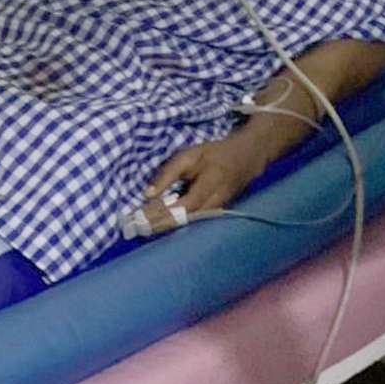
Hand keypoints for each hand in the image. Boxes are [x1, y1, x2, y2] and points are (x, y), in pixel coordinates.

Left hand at [144, 134, 267, 221]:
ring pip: (190, 223)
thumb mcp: (189, 155)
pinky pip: (193, 222)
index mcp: (211, 182)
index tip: (142, 217)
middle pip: (186, 219)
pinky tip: (159, 226)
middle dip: (161, 225)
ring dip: (167, 227)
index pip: (185, 205)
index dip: (164, 213)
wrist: (246, 157)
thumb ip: (168, 174)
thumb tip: (147, 194)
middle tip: (138, 229)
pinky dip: (175, 225)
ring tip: (144, 230)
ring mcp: (219, 209)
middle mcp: (217, 200)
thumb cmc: (213, 154)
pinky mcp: (217, 213)